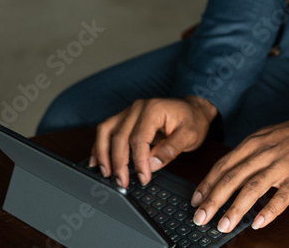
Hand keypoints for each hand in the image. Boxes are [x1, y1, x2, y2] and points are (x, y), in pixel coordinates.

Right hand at [90, 96, 217, 187]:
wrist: (192, 109)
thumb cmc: (192, 120)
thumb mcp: (190, 135)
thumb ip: (171, 149)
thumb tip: (152, 164)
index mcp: (153, 109)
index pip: (139, 138)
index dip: (139, 161)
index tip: (143, 178)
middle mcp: (137, 108)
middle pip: (119, 136)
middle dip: (118, 162)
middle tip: (122, 182)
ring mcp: (128, 111)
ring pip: (106, 131)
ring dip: (102, 153)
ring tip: (106, 173)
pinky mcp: (124, 118)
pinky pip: (106, 130)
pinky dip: (99, 146)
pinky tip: (96, 161)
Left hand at [190, 112, 288, 233]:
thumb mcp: (266, 138)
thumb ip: (249, 155)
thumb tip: (230, 175)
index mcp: (253, 144)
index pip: (224, 165)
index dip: (207, 183)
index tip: (196, 200)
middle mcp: (263, 153)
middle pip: (232, 178)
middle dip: (213, 200)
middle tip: (201, 218)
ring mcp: (281, 165)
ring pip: (252, 188)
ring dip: (235, 209)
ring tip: (224, 225)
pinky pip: (281, 196)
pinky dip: (268, 211)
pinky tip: (257, 222)